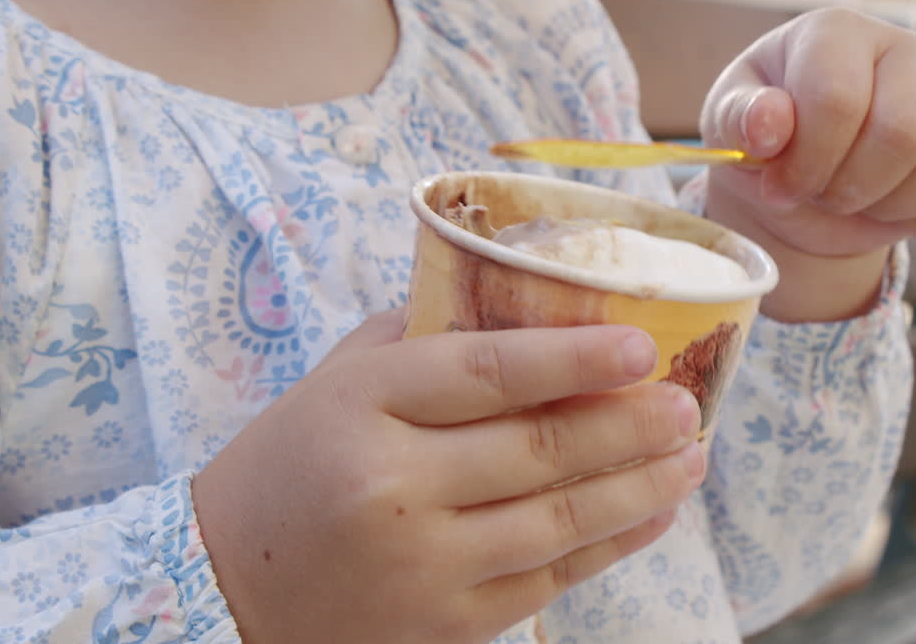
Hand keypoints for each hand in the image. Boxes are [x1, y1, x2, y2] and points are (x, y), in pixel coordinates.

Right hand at [193, 309, 703, 643]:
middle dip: (630, 425)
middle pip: (540, 449)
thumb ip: (420, 340)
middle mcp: (395, 485)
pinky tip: (652, 514)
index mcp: (364, 405)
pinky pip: (549, 578)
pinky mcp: (445, 624)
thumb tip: (524, 303)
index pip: (488, 372)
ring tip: (691, 455)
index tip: (643, 346)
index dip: (575, 357)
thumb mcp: (337, 383)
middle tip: (688, 403)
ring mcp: (424, 562)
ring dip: (640, 486)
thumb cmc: (290, 465)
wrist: (224, 587)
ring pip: (560, 519)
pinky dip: (611, 545)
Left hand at [700, 8, 915, 320]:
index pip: (839, 99)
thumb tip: (769, 123)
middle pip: (904, 132)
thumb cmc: (767, 140)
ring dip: (888, 207)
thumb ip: (740, 118)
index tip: (781, 185)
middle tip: (820, 194)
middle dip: (850, 187)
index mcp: (837, 33)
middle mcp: (908, 51)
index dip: (807, 160)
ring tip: (853, 199)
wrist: (805, 179)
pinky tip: (890, 209)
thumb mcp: (731, 126)